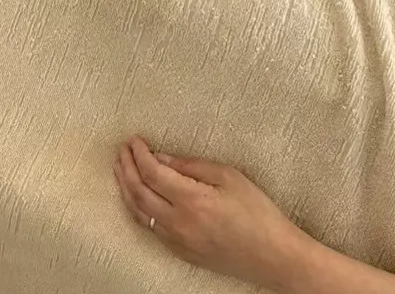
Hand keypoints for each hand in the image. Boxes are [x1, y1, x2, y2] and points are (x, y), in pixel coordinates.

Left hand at [114, 138, 305, 290]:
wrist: (274, 256)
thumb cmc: (258, 212)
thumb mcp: (228, 176)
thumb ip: (190, 165)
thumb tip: (161, 158)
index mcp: (192, 200)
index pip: (152, 172)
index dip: (139, 153)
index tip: (134, 140)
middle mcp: (179, 223)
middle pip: (138, 192)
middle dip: (126, 167)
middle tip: (122, 150)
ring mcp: (178, 241)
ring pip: (139, 212)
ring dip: (126, 188)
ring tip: (120, 168)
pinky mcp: (181, 253)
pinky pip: (150, 228)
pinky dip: (137, 208)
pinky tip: (136, 196)